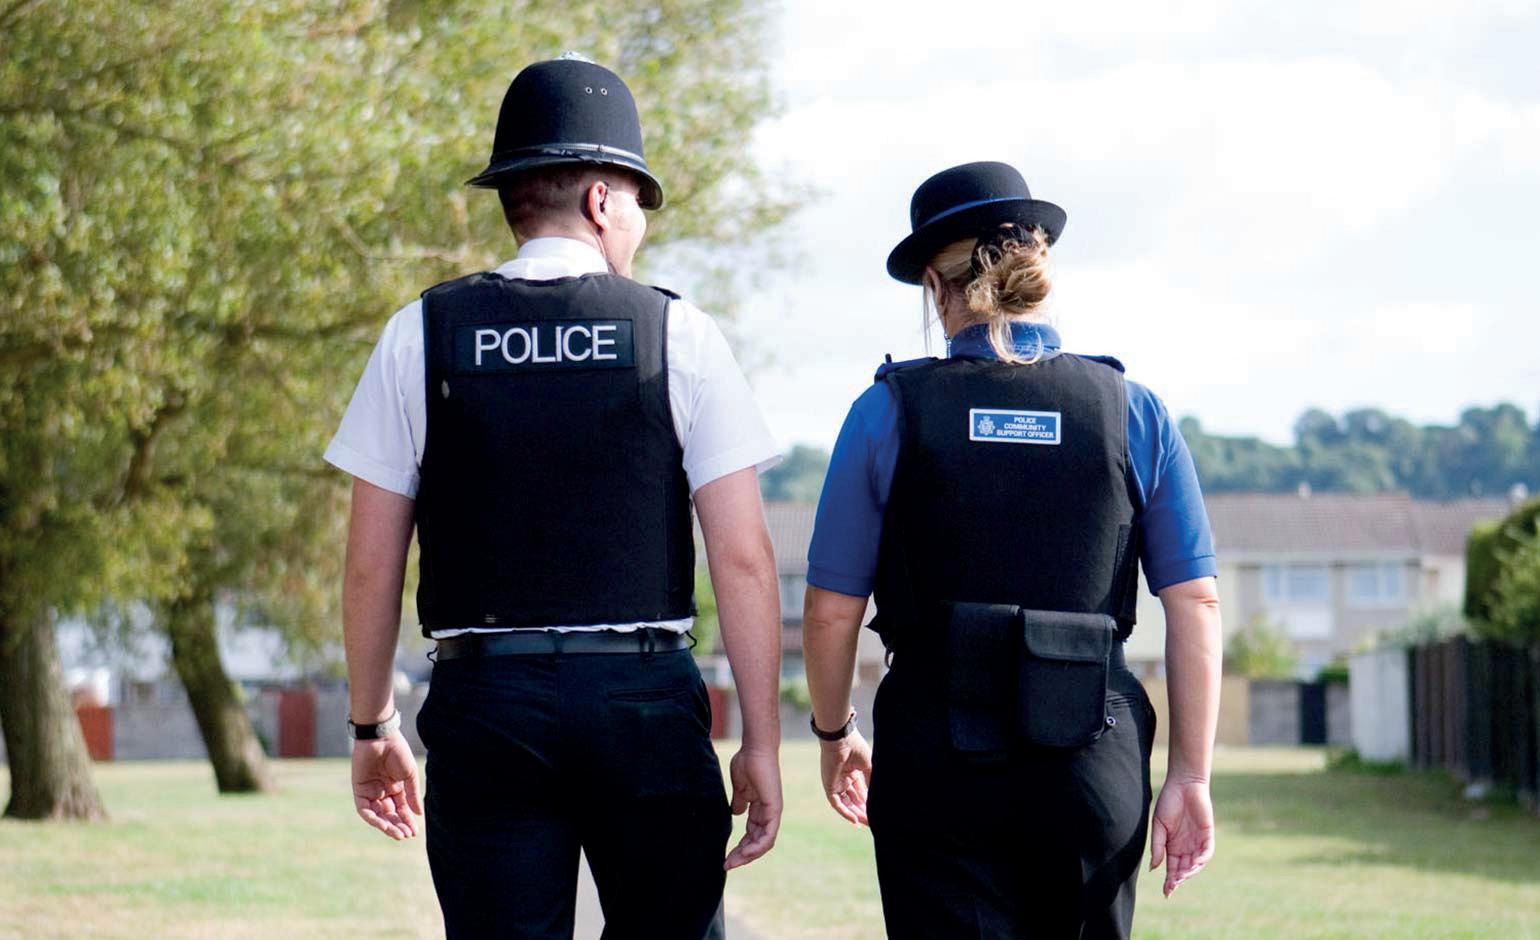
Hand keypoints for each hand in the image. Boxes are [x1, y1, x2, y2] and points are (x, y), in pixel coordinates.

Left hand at [351, 732, 422, 840]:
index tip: (414, 832)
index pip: (401, 809)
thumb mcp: (409, 775)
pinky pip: (364, 809)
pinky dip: (373, 819)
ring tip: (397, 834)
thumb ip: (412, 795)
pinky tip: (383, 825)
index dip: (407, 821)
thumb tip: (418, 814)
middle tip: (406, 835)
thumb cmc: (397, 752)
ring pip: (377, 815)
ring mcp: (371, 792)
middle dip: (398, 825)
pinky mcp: (359, 790)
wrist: (381, 737)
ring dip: (387, 825)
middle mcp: (383, 792)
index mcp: (396, 788)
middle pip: (389, 815)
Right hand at [724, 746, 781, 869]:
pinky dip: (757, 846)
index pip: (752, 834)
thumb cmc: (747, 761)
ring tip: (732, 862)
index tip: (726, 857)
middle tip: (726, 865)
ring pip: (763, 842)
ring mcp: (773, 811)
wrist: (754, 748)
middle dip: (741, 855)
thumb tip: (736, 813)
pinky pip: (768, 834)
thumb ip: (739, 801)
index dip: (740, 847)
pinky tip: (745, 853)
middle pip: (757, 841)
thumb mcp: (740, 787)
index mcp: (760, 808)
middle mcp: (769, 812)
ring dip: (748, 855)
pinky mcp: (774, 808)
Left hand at [819, 730, 871, 825]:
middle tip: (874, 821)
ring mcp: (836, 783)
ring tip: (867, 823)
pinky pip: (836, 803)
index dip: (868, 802)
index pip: (861, 791)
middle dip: (863, 810)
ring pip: (846, 804)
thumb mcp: (868, 767)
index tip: (877, 812)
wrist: (841, 739)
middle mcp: (844, 779)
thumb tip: (878, 798)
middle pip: (854, 799)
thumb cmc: (855, 748)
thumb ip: (872, 782)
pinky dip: (845, 812)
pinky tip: (855, 820)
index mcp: (852, 772)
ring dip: (856, 814)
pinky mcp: (829, 786)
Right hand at [1149, 776, 1213, 895]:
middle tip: (1173, 886)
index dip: (1170, 881)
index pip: (1172, 868)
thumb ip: (1157, 846)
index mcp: (1172, 846)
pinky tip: (1194, 864)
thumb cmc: (1168, 802)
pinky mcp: (1207, 835)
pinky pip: (1207, 852)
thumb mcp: (1158, 826)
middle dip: (1179, 879)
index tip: (1166, 892)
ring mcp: (1197, 841)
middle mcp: (1186, 847)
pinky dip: (1202, 859)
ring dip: (1190, 872)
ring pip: (1196, 864)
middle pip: (1184, 869)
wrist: (1183, 784)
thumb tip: (1154, 868)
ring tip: (1182, 877)